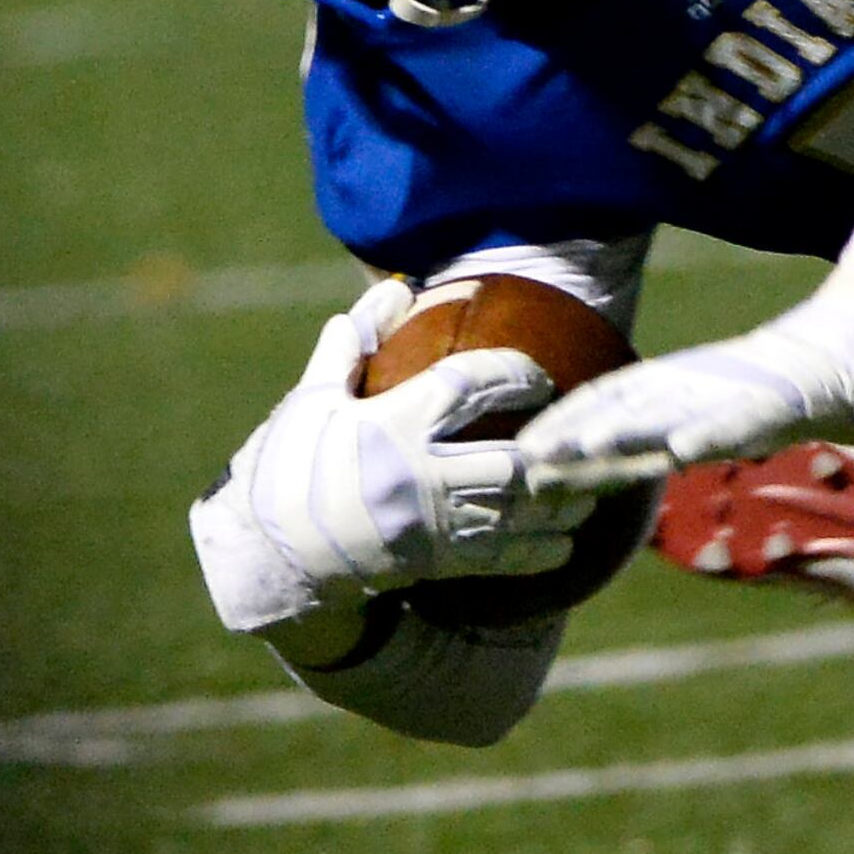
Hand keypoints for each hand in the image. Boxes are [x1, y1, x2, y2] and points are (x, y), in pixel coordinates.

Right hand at [188, 282, 593, 635]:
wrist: (268, 556)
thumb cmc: (291, 469)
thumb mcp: (312, 402)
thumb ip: (352, 346)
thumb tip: (393, 289)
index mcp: (390, 427)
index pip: (465, 387)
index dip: (511, 372)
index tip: (539, 374)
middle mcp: (416, 476)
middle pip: (506, 461)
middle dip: (549, 451)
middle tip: (573, 437)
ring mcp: (427, 524)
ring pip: (512, 512)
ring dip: (557, 503)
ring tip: (584, 490)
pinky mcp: (431, 563)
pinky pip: (497, 560)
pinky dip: (536, 552)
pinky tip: (564, 544)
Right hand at [513, 287, 853, 492]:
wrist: (829, 335)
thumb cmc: (846, 390)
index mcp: (769, 403)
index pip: (732, 422)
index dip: (708, 435)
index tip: (681, 452)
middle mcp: (721, 389)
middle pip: (660, 415)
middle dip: (611, 439)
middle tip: (561, 466)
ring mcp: (689, 382)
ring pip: (626, 407)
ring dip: (577, 434)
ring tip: (529, 462)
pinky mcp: (670, 382)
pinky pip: (619, 398)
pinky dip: (578, 416)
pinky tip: (540, 439)